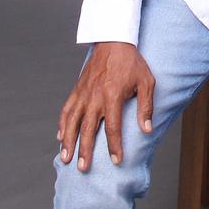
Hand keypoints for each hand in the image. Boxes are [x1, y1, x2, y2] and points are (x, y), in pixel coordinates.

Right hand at [57, 42, 154, 170]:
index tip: (117, 161)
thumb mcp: (146, 82)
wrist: (114, 41)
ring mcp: (83, 93)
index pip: (112, 126)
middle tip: (83, 168)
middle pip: (88, 128)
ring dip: (68, 141)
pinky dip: (62, 124)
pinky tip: (61, 137)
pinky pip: (67, 109)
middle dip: (85, 150)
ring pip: (72, 121)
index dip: (114, 145)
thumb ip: (146, 106)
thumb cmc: (132, 62)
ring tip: (65, 158)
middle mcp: (95, 96)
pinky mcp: (77, 89)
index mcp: (112, 95)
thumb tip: (147, 130)